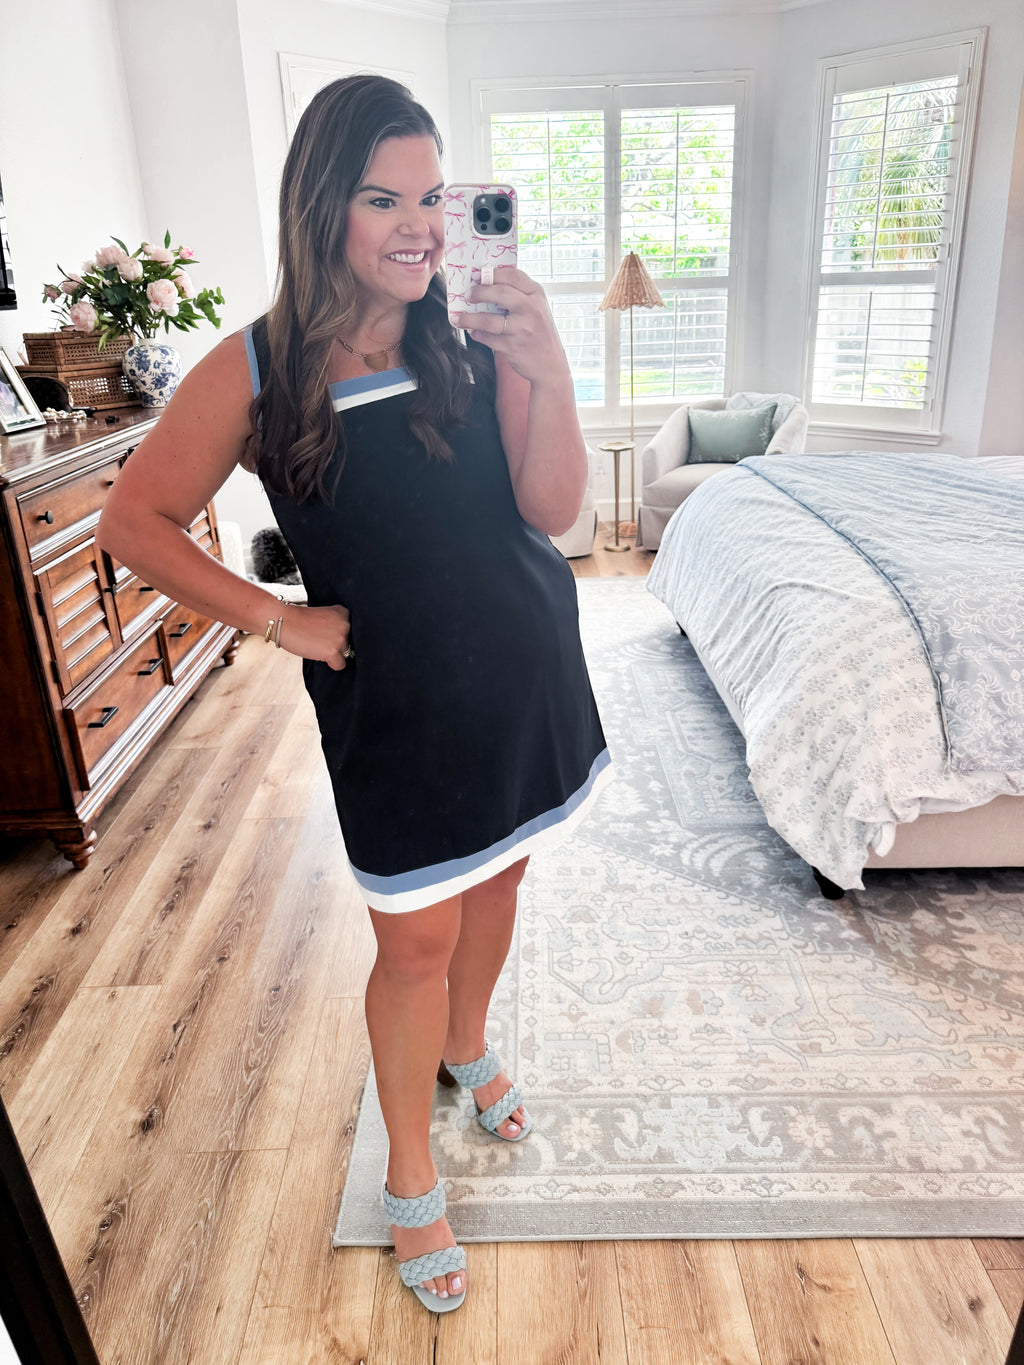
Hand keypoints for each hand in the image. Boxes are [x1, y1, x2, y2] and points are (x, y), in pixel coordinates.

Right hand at [279, 603, 352, 670]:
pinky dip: (332, 664)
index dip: (337, 633)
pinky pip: (340, 664)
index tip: (326, 632)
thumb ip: (335, 624)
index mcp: (343, 613)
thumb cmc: (298, 619)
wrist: (284, 621)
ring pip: (346, 653)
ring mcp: (340, 638)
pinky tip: (320, 656)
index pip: (351, 630)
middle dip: (336, 643)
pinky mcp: (332, 651)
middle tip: (318, 639)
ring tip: (317, 646)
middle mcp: (345, 624)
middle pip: (349, 642)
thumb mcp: (323, 615)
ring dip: (332, 652)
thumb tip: (343, 642)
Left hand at [453, 267, 568, 386]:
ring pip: (489, 320)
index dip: (492, 273)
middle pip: (499, 293)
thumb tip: (487, 285)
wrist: (551, 366)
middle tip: (468, 295)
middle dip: (479, 292)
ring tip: (459, 318)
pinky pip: (488, 338)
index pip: (513, 276)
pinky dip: (477, 335)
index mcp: (537, 295)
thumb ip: (519, 296)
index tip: (477, 275)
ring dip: (470, 318)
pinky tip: (473, 332)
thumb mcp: (537, 309)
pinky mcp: (513, 347)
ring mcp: (522, 329)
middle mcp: (531, 309)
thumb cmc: (540, 334)